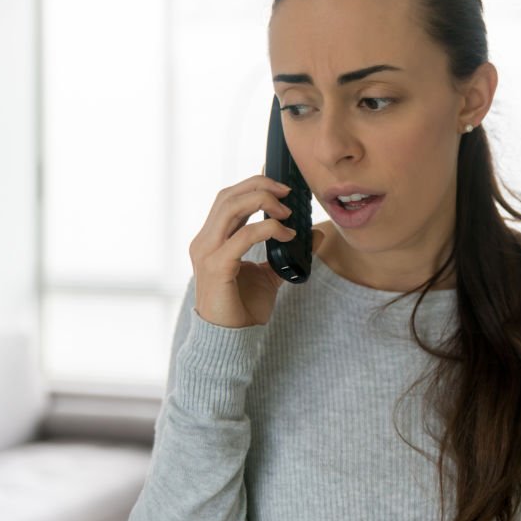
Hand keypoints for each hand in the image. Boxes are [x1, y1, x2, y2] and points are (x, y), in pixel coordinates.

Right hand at [189, 170, 324, 328]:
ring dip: (262, 201)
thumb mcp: (271, 273)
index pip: (228, 199)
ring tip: (287, 211)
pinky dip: (267, 229)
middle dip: (259, 186)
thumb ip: (288, 251)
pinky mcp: (217, 267)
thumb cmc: (244, 307)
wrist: (231, 339)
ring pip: (230, 208)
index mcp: (212, 238)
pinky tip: (287, 235)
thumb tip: (315, 234)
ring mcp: (207, 253)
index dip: (252, 183)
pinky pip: (243, 237)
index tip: (281, 180)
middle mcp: (204, 241)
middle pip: (228, 196)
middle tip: (288, 191)